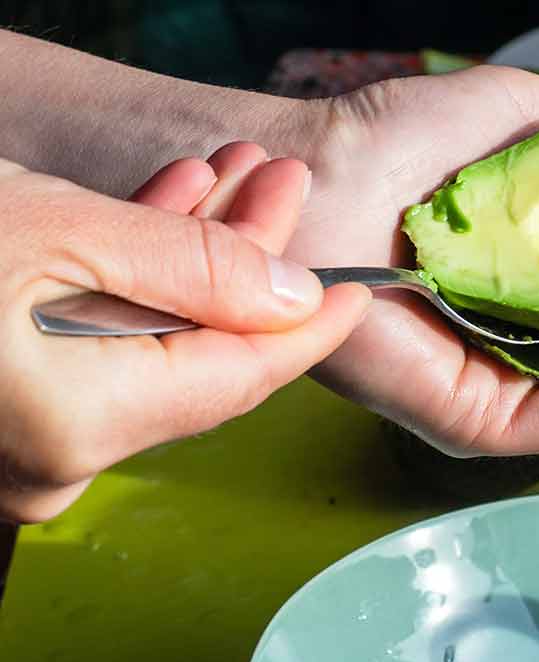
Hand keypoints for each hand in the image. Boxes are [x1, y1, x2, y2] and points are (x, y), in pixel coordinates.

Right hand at [0, 143, 370, 521]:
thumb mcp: (59, 231)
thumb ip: (190, 268)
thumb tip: (293, 298)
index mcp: (81, 425)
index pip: (241, 380)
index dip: (308, 330)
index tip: (357, 291)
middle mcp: (60, 459)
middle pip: (201, 355)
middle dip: (246, 262)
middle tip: (282, 186)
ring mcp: (32, 444)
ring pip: (152, 346)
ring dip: (191, 259)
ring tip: (228, 179)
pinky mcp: (10, 411)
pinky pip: (98, 352)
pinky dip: (130, 286)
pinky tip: (160, 215)